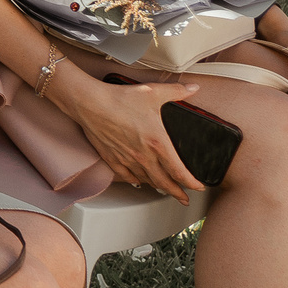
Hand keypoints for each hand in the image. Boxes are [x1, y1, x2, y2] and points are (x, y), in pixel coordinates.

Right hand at [60, 73, 206, 199]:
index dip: (192, 183)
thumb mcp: (152, 93)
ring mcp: (127, 159)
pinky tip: (138, 182)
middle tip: (184, 199)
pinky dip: (135, 181)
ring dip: (159, 188)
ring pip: (147, 181)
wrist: (88, 102)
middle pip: (165, 183)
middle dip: (178, 193)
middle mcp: (143, 156)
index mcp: (158, 143)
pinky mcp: (111, 157)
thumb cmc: (118, 98)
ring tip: (165, 191)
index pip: (180, 172)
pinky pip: (127, 176)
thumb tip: (194, 88)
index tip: (198, 187)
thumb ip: (176, 91)